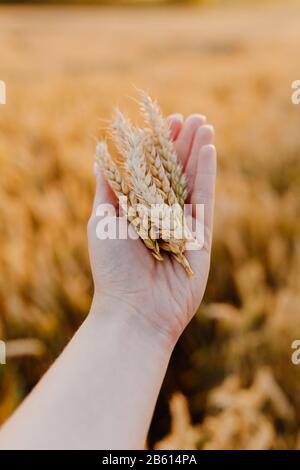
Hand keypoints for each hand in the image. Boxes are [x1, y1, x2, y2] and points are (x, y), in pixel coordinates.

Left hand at [88, 114, 215, 345]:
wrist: (134, 309)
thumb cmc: (111, 266)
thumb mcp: (102, 220)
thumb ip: (107, 188)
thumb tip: (100, 156)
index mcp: (137, 210)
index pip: (151, 171)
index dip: (158, 147)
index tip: (165, 122)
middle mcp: (160, 215)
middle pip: (174, 172)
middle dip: (182, 144)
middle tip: (192, 117)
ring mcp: (182, 225)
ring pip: (192, 181)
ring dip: (198, 152)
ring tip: (205, 124)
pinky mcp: (200, 237)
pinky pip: (204, 200)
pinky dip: (207, 175)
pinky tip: (209, 150)